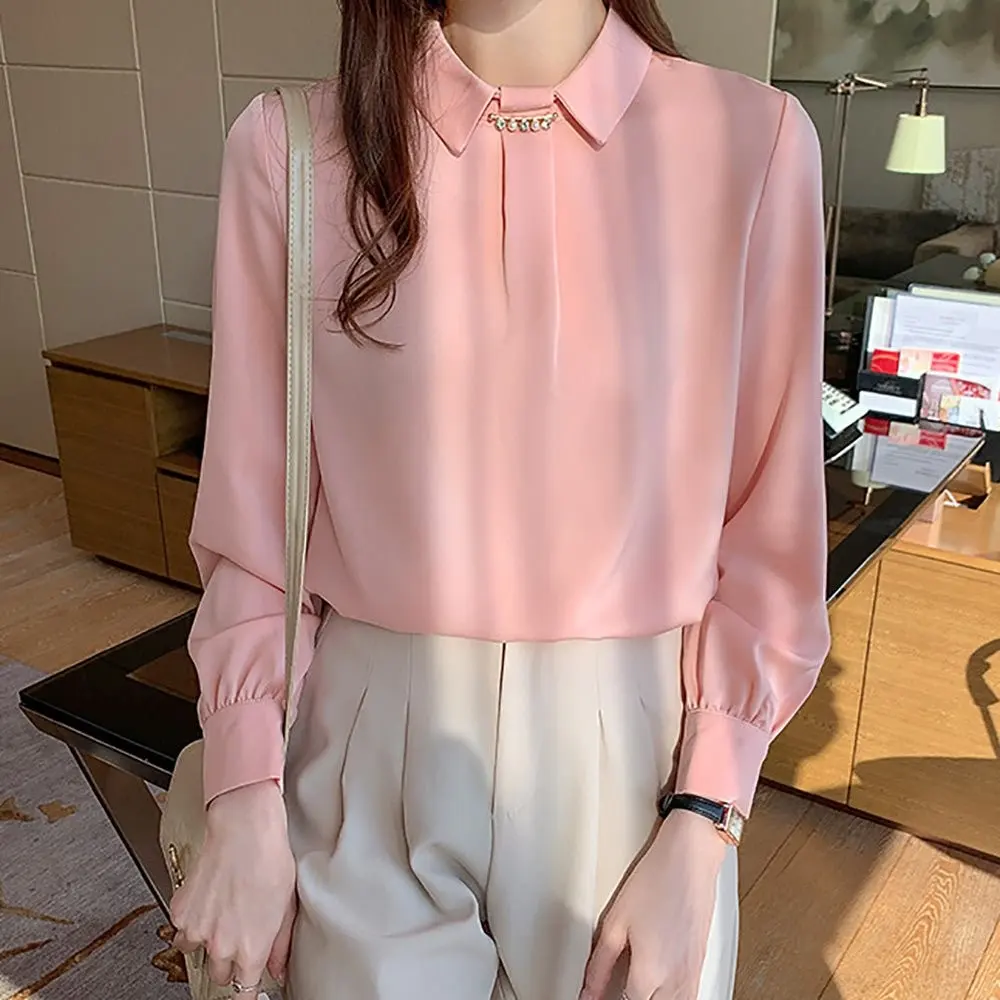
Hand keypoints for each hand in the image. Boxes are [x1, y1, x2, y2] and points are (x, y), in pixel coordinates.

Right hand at [171, 780, 296, 988]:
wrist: (244, 828)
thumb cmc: (269, 859)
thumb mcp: (287, 906)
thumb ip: (281, 944)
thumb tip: (279, 969)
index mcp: (250, 948)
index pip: (243, 992)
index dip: (246, 992)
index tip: (247, 988)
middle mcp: (221, 945)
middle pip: (220, 976)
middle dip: (229, 962)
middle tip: (239, 937)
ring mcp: (197, 930)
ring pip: (196, 954)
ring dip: (207, 942)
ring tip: (222, 916)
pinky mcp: (180, 912)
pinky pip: (181, 930)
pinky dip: (191, 922)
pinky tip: (208, 902)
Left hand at [581, 810, 727, 999]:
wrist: (690, 857)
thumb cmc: (656, 880)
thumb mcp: (615, 922)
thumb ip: (598, 966)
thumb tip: (587, 993)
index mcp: (649, 974)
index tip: (595, 998)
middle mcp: (675, 981)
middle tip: (615, 989)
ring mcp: (692, 975)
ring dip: (653, 999)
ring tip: (635, 985)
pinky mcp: (701, 965)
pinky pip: (688, 997)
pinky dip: (671, 997)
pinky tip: (658, 985)